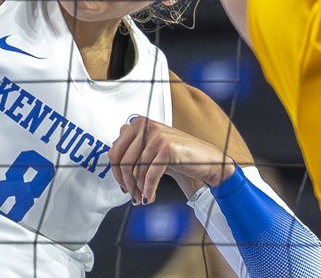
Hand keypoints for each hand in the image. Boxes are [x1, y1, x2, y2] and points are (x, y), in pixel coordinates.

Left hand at [109, 115, 235, 204]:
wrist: (207, 160)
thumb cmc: (178, 157)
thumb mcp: (151, 148)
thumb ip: (133, 148)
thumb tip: (113, 163)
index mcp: (138, 122)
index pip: (115, 151)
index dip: (117, 172)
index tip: (124, 185)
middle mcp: (146, 125)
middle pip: (122, 161)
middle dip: (125, 182)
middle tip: (132, 195)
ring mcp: (157, 135)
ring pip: (136, 170)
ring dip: (138, 189)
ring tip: (142, 198)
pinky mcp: (167, 148)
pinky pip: (150, 175)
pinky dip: (148, 190)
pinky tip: (150, 198)